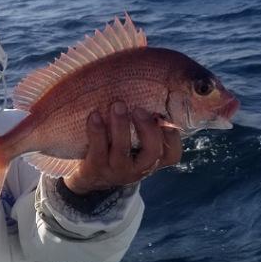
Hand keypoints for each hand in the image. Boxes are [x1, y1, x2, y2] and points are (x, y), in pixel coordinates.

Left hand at [63, 102, 181, 194]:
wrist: (88, 175)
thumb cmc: (115, 148)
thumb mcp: (134, 141)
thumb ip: (144, 123)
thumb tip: (156, 86)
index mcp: (151, 160)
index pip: (172, 154)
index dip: (173, 136)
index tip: (165, 115)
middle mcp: (137, 168)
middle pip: (152, 152)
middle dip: (147, 128)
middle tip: (139, 109)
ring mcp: (116, 170)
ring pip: (122, 150)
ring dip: (121, 126)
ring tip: (117, 105)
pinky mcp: (96, 168)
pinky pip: (98, 150)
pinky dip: (97, 131)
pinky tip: (94, 115)